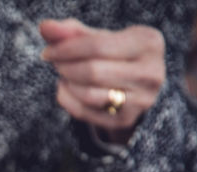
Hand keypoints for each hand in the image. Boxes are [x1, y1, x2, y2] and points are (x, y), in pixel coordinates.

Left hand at [40, 18, 164, 136]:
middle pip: (92, 71)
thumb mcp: (99, 37)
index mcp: (149, 43)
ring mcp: (141, 100)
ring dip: (67, 83)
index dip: (66, 49)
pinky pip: (84, 112)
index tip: (48, 52)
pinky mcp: (125, 119)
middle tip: (56, 63)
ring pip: (88, 95)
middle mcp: (152, 72)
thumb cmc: (113, 54)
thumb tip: (45, 27)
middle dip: (66, 67)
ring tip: (64, 74)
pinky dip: (67, 99)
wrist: (134, 85)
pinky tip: (67, 88)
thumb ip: (71, 31)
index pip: (97, 46)